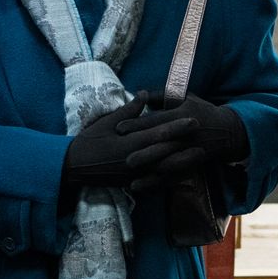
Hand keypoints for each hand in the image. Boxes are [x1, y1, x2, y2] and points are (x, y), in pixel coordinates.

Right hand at [63, 93, 194, 191]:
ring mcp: (135, 175)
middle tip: (204, 135)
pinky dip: (172, 178)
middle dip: (186, 143)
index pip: (158, 134)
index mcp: (129, 143)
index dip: (178, 127)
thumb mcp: (106, 122)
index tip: (193, 119)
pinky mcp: (133, 184)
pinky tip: (185, 174)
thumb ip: (129, 110)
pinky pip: (157, 183)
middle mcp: (135, 160)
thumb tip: (144, 94)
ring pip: (165, 170)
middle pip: (166, 152)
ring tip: (201, 155)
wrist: (73, 167)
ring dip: (185, 162)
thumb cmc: (88, 141)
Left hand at [118, 91, 247, 186]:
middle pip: (160, 143)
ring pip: (166, 161)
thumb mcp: (186, 98)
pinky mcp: (190, 164)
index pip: (156, 121)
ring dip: (149, 169)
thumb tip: (141, 93)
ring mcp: (188, 151)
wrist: (227, 131)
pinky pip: (172, 175)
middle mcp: (185, 135)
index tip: (119, 128)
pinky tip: (142, 186)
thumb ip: (162, 96)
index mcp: (181, 116)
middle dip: (142, 150)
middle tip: (123, 156)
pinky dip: (158, 181)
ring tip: (130, 174)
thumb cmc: (202, 111)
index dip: (137, 125)